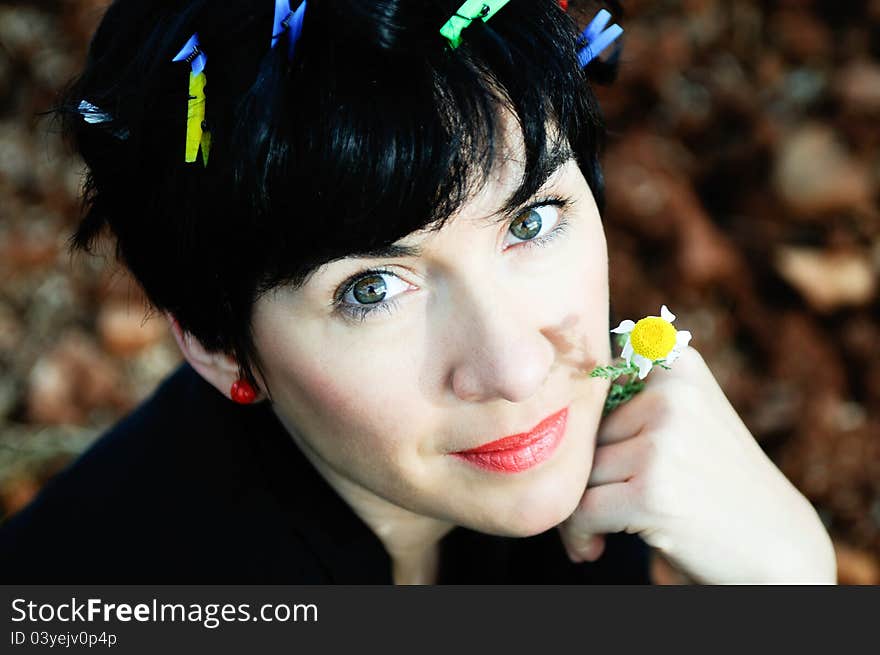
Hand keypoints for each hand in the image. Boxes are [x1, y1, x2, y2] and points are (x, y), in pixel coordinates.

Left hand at [558, 346, 836, 583]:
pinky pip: (580, 509)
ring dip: (577, 509)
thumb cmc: (715, 483)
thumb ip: (628, 401)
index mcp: (675, 366)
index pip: (589, 390)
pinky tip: (593, 549)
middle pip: (581, 433)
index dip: (581, 434)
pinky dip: (577, 535)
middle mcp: (670, 395)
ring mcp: (663, 443)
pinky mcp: (653, 492)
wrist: (777, 546)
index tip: (587, 466)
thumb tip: (539, 404)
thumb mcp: (686, 418)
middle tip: (596, 509)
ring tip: (600, 530)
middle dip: (580, 477)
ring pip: (577, 472)